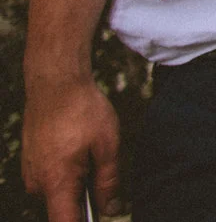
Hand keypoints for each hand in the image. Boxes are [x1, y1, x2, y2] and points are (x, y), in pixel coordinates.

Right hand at [22, 74, 120, 220]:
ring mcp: (30, 172)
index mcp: (56, 182)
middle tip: (101, 169)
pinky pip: (50, 177)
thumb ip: (108, 182)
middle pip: (62, 208)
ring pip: (58, 191)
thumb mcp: (107, 145)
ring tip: (89, 153)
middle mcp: (37, 183)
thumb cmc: (83, 111)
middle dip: (84, 200)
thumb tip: (110, 209)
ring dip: (76, 182)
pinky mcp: (30, 162)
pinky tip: (78, 149)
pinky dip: (66, 171)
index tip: (98, 217)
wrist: (55, 83)